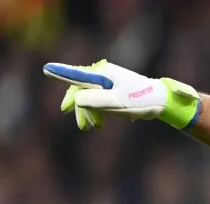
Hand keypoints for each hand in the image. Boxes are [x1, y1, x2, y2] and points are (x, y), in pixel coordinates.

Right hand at [42, 60, 200, 130]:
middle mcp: (104, 74)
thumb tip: (76, 98)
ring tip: (94, 127)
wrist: (162, 102)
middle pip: (81, 88)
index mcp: (103, 74)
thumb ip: (95, 100)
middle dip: (79, 107)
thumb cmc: (141, 101)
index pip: (77, 75)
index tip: (46, 69)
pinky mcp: (115, 89)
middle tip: (82, 126)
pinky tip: (101, 123)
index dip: (61, 74)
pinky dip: (97, 111)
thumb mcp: (117, 103)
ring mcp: (109, 81)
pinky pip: (99, 99)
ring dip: (89, 112)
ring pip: (90, 96)